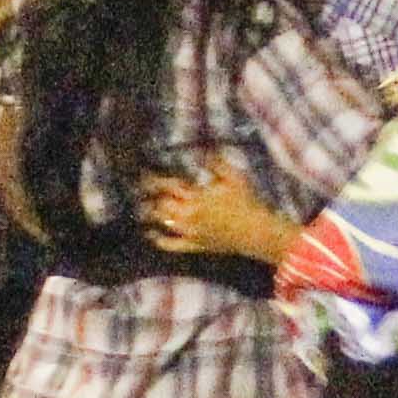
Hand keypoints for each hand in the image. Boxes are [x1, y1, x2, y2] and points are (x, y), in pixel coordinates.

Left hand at [139, 161, 290, 264]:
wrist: (256, 231)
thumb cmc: (247, 202)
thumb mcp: (234, 177)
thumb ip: (216, 163)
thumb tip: (204, 152)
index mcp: (197, 197)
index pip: (169, 186)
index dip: (154, 180)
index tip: (145, 175)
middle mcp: (190, 215)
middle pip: (162, 204)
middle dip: (150, 195)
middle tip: (141, 189)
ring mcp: (191, 232)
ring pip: (164, 222)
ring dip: (151, 214)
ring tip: (144, 207)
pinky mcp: (196, 245)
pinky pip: (172, 245)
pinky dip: (159, 240)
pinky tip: (152, 234)